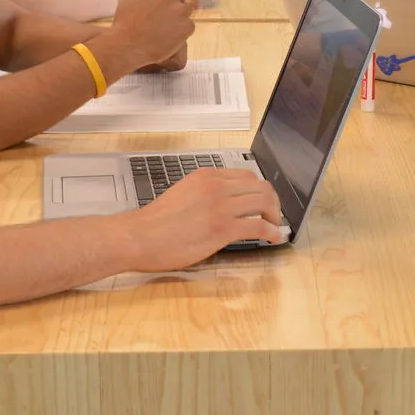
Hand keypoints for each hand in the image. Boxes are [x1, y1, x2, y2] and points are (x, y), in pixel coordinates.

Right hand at [101, 0, 195, 71]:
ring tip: (163, 26)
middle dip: (176, 0)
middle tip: (164, 12)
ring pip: (187, 8)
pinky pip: (189, 24)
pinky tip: (168, 35)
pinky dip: (181, 30)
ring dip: (179, 15)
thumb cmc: (125, 23)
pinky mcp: (187, 26)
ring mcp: (180, 10)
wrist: (127, 47)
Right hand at [116, 169, 288, 269]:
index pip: (246, 175)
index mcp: (206, 176)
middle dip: (273, 201)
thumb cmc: (156, 222)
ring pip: (264, 202)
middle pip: (260, 186)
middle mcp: (217, 187)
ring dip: (274, 215)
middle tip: (273, 215)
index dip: (260, 190)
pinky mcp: (223, 228)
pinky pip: (257, 226)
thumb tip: (225, 207)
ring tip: (274, 226)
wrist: (139, 236)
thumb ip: (206, 195)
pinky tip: (272, 238)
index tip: (263, 201)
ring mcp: (221, 206)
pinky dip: (270, 231)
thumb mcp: (184, 194)